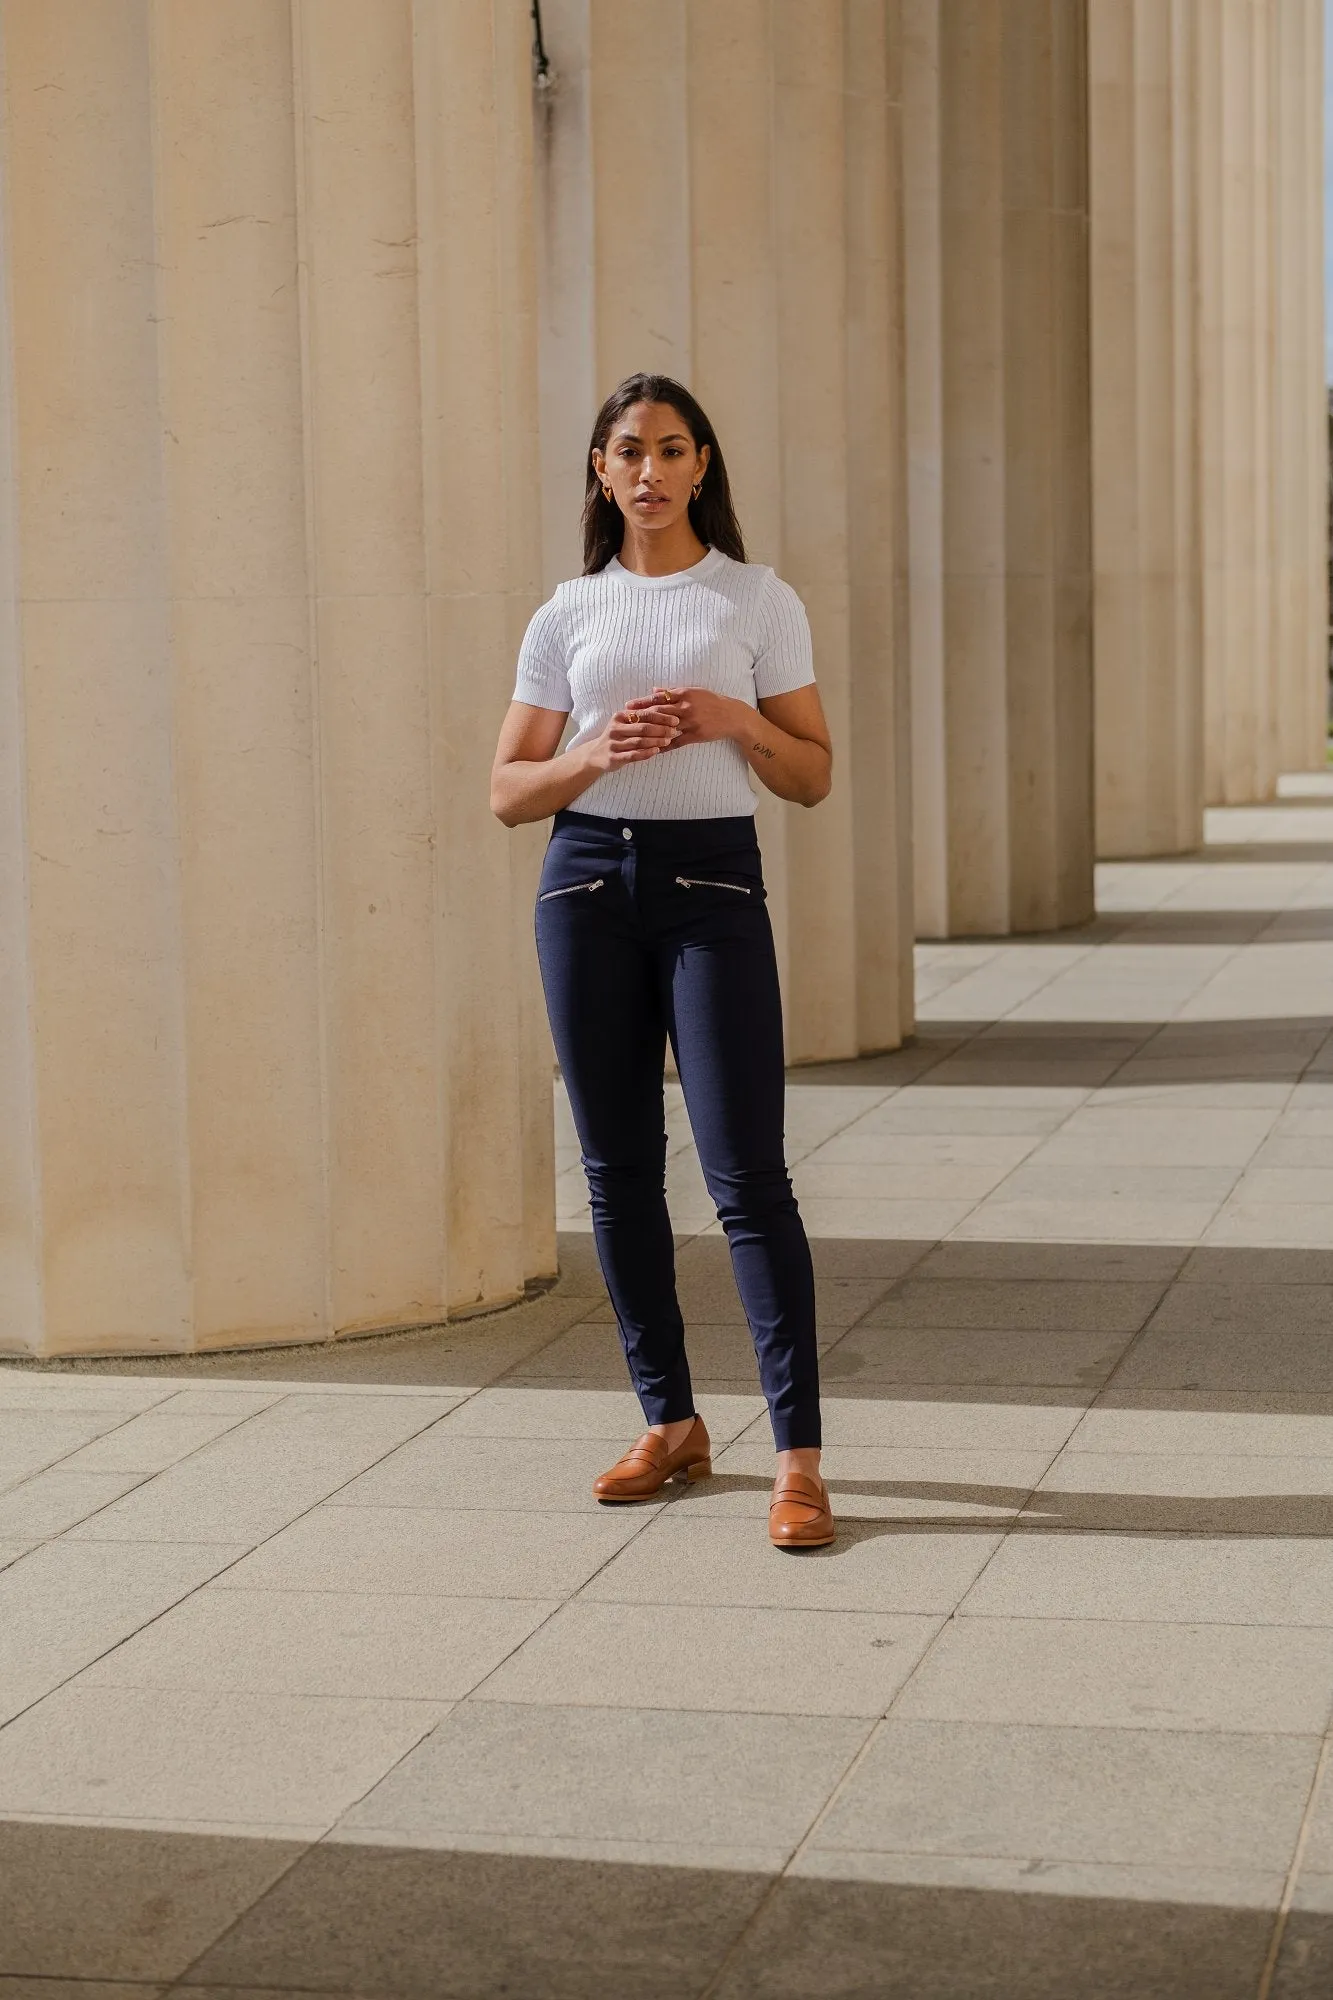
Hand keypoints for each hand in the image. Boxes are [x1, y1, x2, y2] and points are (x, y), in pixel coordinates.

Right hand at [585, 700, 681, 772]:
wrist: (595, 755)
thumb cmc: (616, 738)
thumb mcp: (623, 724)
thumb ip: (640, 717)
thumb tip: (664, 708)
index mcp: (619, 717)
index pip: (644, 714)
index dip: (661, 717)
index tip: (675, 719)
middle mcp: (615, 729)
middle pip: (643, 727)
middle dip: (661, 729)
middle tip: (675, 730)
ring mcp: (614, 743)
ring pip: (639, 741)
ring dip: (656, 741)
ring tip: (669, 741)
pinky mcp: (614, 757)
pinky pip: (633, 755)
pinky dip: (646, 753)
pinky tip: (657, 752)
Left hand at [626, 687, 745, 747]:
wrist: (731, 716)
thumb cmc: (711, 702)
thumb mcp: (693, 692)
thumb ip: (672, 691)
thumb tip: (654, 690)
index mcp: (684, 694)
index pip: (658, 698)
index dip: (641, 702)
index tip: (628, 705)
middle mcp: (685, 707)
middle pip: (658, 712)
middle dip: (640, 716)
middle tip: (625, 720)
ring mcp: (690, 723)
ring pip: (665, 728)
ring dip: (649, 732)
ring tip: (635, 736)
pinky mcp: (695, 736)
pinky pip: (675, 742)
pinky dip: (663, 746)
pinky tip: (652, 749)